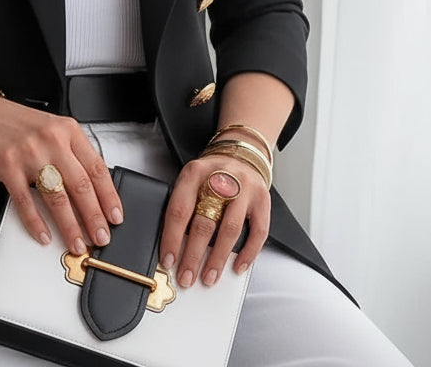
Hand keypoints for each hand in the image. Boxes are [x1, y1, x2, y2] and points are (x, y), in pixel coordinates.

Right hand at [0, 99, 123, 252]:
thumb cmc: (17, 125)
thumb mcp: (52, 130)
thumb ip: (72, 154)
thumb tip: (92, 192)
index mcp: (68, 130)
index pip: (96, 167)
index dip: (109, 196)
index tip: (115, 216)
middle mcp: (51, 140)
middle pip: (80, 185)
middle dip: (94, 217)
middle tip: (101, 237)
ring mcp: (29, 153)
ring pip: (57, 197)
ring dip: (70, 225)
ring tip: (77, 243)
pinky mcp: (8, 167)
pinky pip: (26, 202)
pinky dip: (36, 223)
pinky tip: (44, 235)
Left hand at [158, 153, 269, 287]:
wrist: (240, 153)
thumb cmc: (211, 173)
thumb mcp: (191, 180)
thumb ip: (184, 206)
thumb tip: (175, 248)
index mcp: (194, 173)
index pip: (179, 210)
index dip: (172, 238)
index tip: (168, 260)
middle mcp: (219, 178)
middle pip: (204, 222)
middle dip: (193, 255)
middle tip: (187, 277)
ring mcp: (244, 188)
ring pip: (230, 229)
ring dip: (218, 258)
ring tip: (209, 277)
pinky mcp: (262, 198)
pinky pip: (258, 231)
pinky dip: (248, 253)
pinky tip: (238, 266)